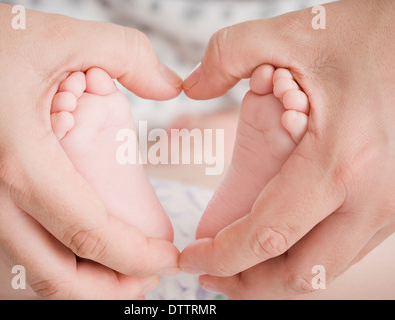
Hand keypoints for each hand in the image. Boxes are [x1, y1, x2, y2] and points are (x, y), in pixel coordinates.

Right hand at [0, 0, 180, 298]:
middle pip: (56, 276)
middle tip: (147, 281)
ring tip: (120, 272)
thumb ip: (128, 55)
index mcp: (17, 161)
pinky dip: (55, 264)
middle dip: (109, 290)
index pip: (89, 233)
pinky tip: (80, 248)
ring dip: (81, 285)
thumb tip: (172, 86)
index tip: (167, 258)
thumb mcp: (60, 36)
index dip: (135, 255)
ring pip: (32, 272)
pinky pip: (16, 251)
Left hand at [180, 0, 394, 298]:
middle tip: (211, 277)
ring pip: (324, 269)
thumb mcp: (289, 34)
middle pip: (299, 274)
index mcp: (338, 161)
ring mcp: (390, 207)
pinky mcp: (393, 205)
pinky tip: (277, 242)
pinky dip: (303, 258)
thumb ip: (227, 56)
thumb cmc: (364, 36)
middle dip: (247, 285)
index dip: (220, 257)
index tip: (190, 260)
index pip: (266, 235)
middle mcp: (371, 196)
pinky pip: (343, 249)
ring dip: (275, 277)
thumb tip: (191, 86)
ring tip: (237, 265)